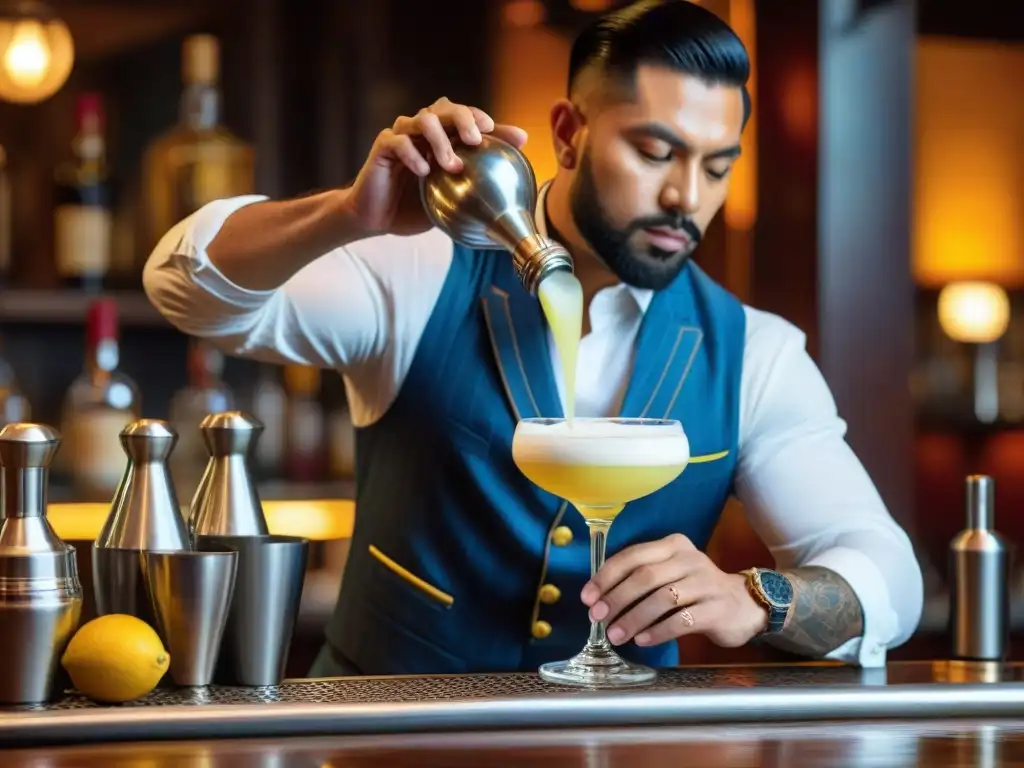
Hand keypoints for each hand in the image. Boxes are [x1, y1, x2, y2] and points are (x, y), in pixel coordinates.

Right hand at [343, 97, 528, 237]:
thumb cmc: (417, 205)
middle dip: (464, 118)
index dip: (482, 117)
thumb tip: (517, 173)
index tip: (500, 133)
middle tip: (476, 139)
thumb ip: (477, 179)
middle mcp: (422, 129)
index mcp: (442, 136)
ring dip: (440, 139)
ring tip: (451, 165)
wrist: (379, 218)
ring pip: (423, 119)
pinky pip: (398, 141)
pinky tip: (424, 171)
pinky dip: (413, 154)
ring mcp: (402, 135)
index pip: (465, 116)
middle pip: (445, 107)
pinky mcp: (383, 147)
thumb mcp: (453, 195)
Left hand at [580, 533, 768, 648]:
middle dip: (616, 598)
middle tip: (598, 617)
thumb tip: (599, 598)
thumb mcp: (670, 573)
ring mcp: (706, 583)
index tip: (588, 597)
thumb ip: (641, 579)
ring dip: (634, 619)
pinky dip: (658, 631)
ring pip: (662, 599)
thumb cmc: (696, 590)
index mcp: (673, 546)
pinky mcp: (717, 609)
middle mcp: (690, 559)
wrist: (744, 605)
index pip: (633, 556)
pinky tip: (643, 640)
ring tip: (616, 635)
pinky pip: (682, 621)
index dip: (607, 576)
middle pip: (645, 577)